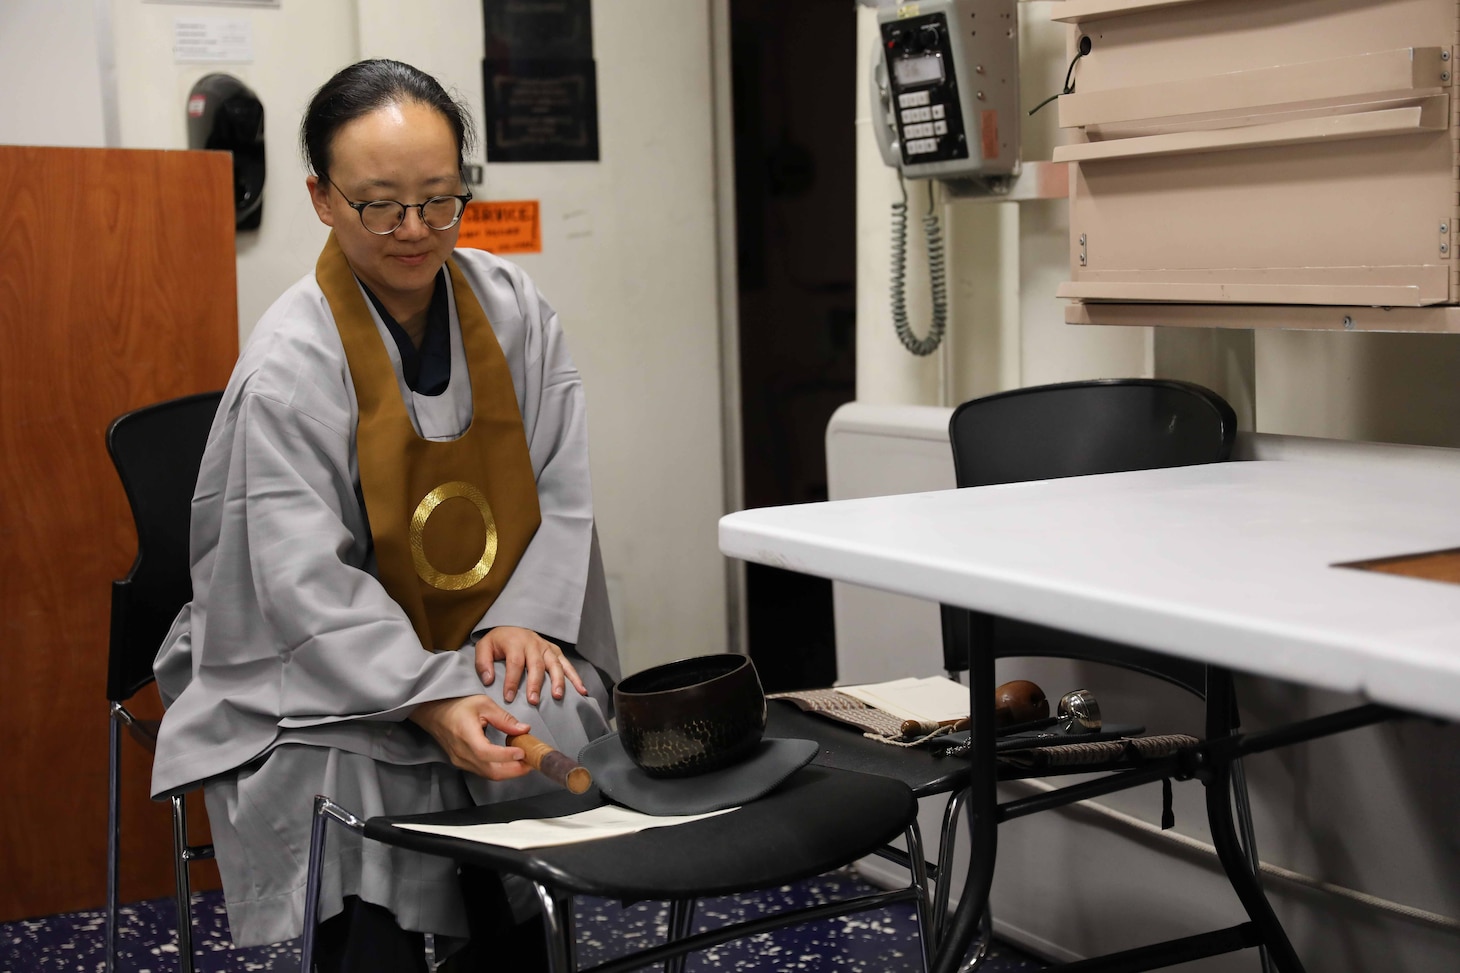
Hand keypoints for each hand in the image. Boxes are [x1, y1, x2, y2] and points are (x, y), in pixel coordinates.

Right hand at [408, 695, 532, 780]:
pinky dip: (499, 770)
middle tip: (532, 763)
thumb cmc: (456, 705)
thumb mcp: (483, 704)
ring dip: (509, 772)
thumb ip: (504, 718)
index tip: (522, 752)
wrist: (434, 712)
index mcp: (465, 734)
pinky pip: (483, 771)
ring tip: (525, 763)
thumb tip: (524, 729)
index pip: (485, 753)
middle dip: (514, 770)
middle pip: (490, 771)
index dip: (505, 756)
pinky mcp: (462, 763)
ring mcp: (460, 760)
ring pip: (488, 774)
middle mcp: (461, 752)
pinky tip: (511, 763)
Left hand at [474, 626, 587, 704]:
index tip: (509, 698)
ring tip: (557, 696)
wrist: (512, 627)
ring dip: (557, 680)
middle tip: (533, 701)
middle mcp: (533, 644)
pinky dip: (575, 677)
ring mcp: (547, 647)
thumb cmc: (498, 642)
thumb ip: (483, 663)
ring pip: (554, 664)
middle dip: (535, 684)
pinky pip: (567, 664)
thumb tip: (489, 680)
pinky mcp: (555, 652)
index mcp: (515, 642)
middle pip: (536, 664)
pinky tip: (582, 690)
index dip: (512, 681)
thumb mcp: (484, 647)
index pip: (515, 663)